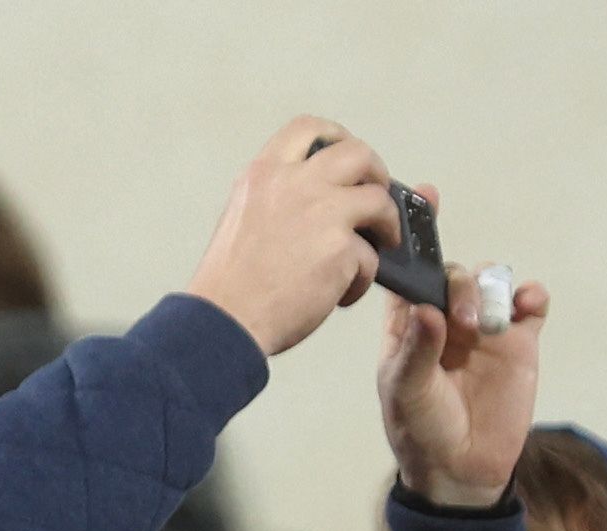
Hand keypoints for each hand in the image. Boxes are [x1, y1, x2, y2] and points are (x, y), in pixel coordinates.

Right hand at [184, 118, 401, 357]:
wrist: (221, 324)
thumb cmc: (227, 286)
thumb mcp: (241, 219)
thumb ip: (274, 200)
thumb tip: (315, 199)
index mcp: (264, 175)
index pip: (308, 129)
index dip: (336, 138)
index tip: (344, 159)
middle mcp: (294, 185)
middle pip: (358, 153)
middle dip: (376, 173)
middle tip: (374, 198)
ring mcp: (322, 214)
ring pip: (379, 200)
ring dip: (385, 225)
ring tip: (375, 248)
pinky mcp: (341, 249)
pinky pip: (372, 256)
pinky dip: (363, 277)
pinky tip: (342, 293)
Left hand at [381, 253, 548, 508]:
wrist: (464, 468)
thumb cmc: (422, 430)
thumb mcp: (407, 393)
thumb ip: (416, 350)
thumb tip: (428, 308)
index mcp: (408, 328)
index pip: (408, 278)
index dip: (413, 248)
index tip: (426, 209)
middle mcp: (446, 320)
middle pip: (454, 274)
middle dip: (460, 285)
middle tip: (464, 321)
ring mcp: (485, 329)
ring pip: (493, 280)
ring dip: (493, 288)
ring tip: (490, 324)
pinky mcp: (520, 341)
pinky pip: (531, 302)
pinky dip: (532, 295)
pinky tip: (526, 308)